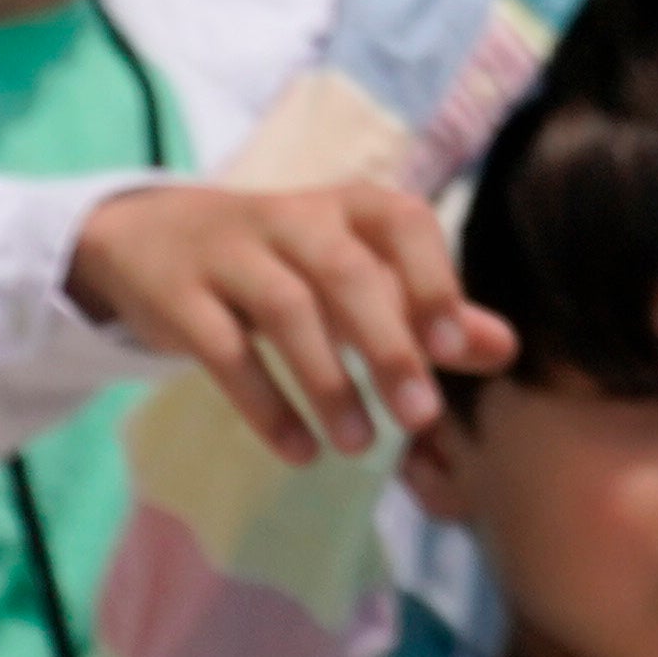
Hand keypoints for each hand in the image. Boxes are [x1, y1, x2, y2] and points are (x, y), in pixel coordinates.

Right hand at [70, 178, 508, 461]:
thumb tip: (506, 349)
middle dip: (388, 346)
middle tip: (420, 418)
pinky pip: (223, 349)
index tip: (456, 350)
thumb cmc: (283, 260)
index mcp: (350, 206)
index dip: (432, 281)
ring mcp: (231, 251)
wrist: (151, 237)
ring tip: (358, 447)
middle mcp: (294, 217)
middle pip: (346, 273)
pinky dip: (263, 403)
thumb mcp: (356, 271)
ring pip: (286, 311)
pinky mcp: (179, 294)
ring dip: (327, 383)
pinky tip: (298, 450)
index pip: (404, 224)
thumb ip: (428, 308)